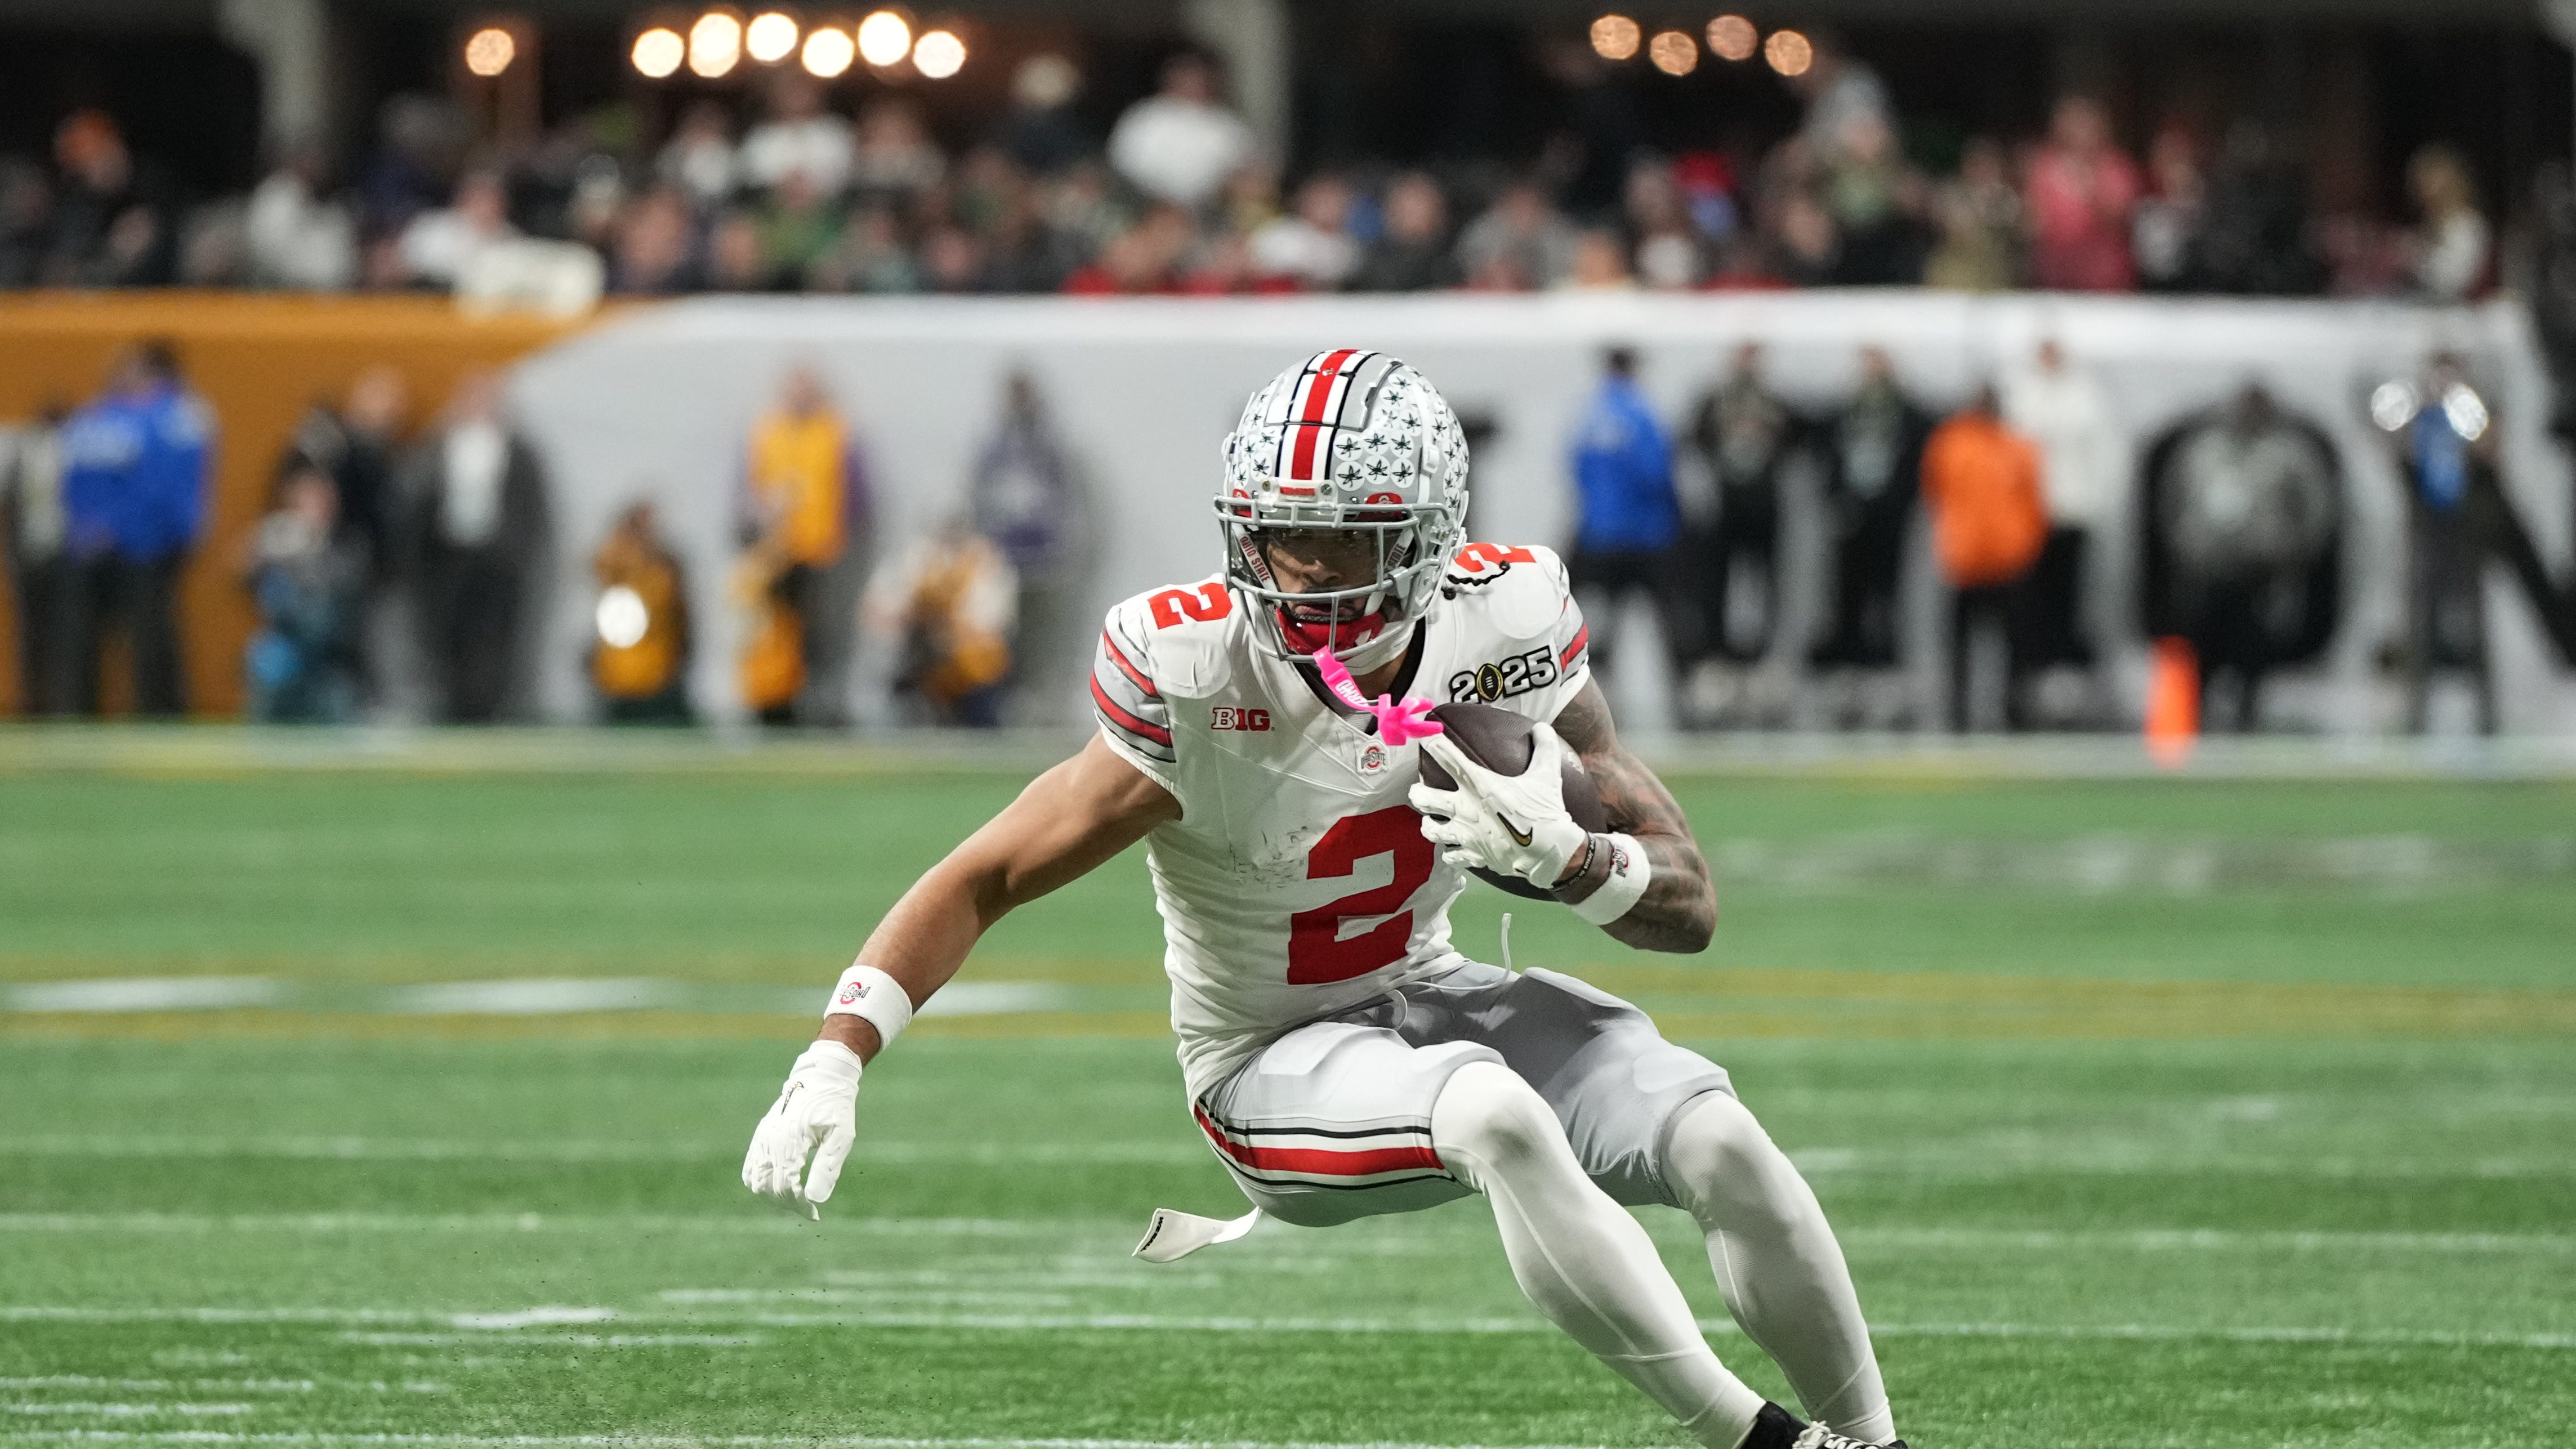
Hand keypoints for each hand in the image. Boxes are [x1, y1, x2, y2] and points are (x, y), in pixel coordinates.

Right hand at [741, 1040, 862, 1218]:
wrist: (822, 1078)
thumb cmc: (836, 1107)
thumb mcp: (841, 1136)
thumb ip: (827, 1167)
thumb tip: (815, 1199)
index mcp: (789, 1141)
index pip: (785, 1186)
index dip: (798, 1205)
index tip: (814, 1214)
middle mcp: (769, 1140)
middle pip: (768, 1187)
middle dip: (787, 1203)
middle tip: (808, 1208)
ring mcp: (762, 1137)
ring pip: (755, 1180)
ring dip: (773, 1195)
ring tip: (796, 1198)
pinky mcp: (760, 1135)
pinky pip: (750, 1168)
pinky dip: (759, 1183)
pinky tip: (779, 1186)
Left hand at [1409, 724, 1589, 888]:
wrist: (1550, 851)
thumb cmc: (1545, 811)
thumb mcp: (1548, 774)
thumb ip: (1545, 747)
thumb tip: (1543, 727)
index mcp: (1480, 784)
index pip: (1448, 758)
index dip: (1432, 743)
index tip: (1422, 736)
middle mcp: (1466, 808)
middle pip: (1425, 799)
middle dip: (1417, 793)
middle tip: (1417, 790)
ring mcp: (1467, 834)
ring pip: (1431, 830)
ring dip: (1428, 824)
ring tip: (1428, 821)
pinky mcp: (1474, 855)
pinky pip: (1451, 856)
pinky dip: (1450, 853)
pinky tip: (1451, 851)